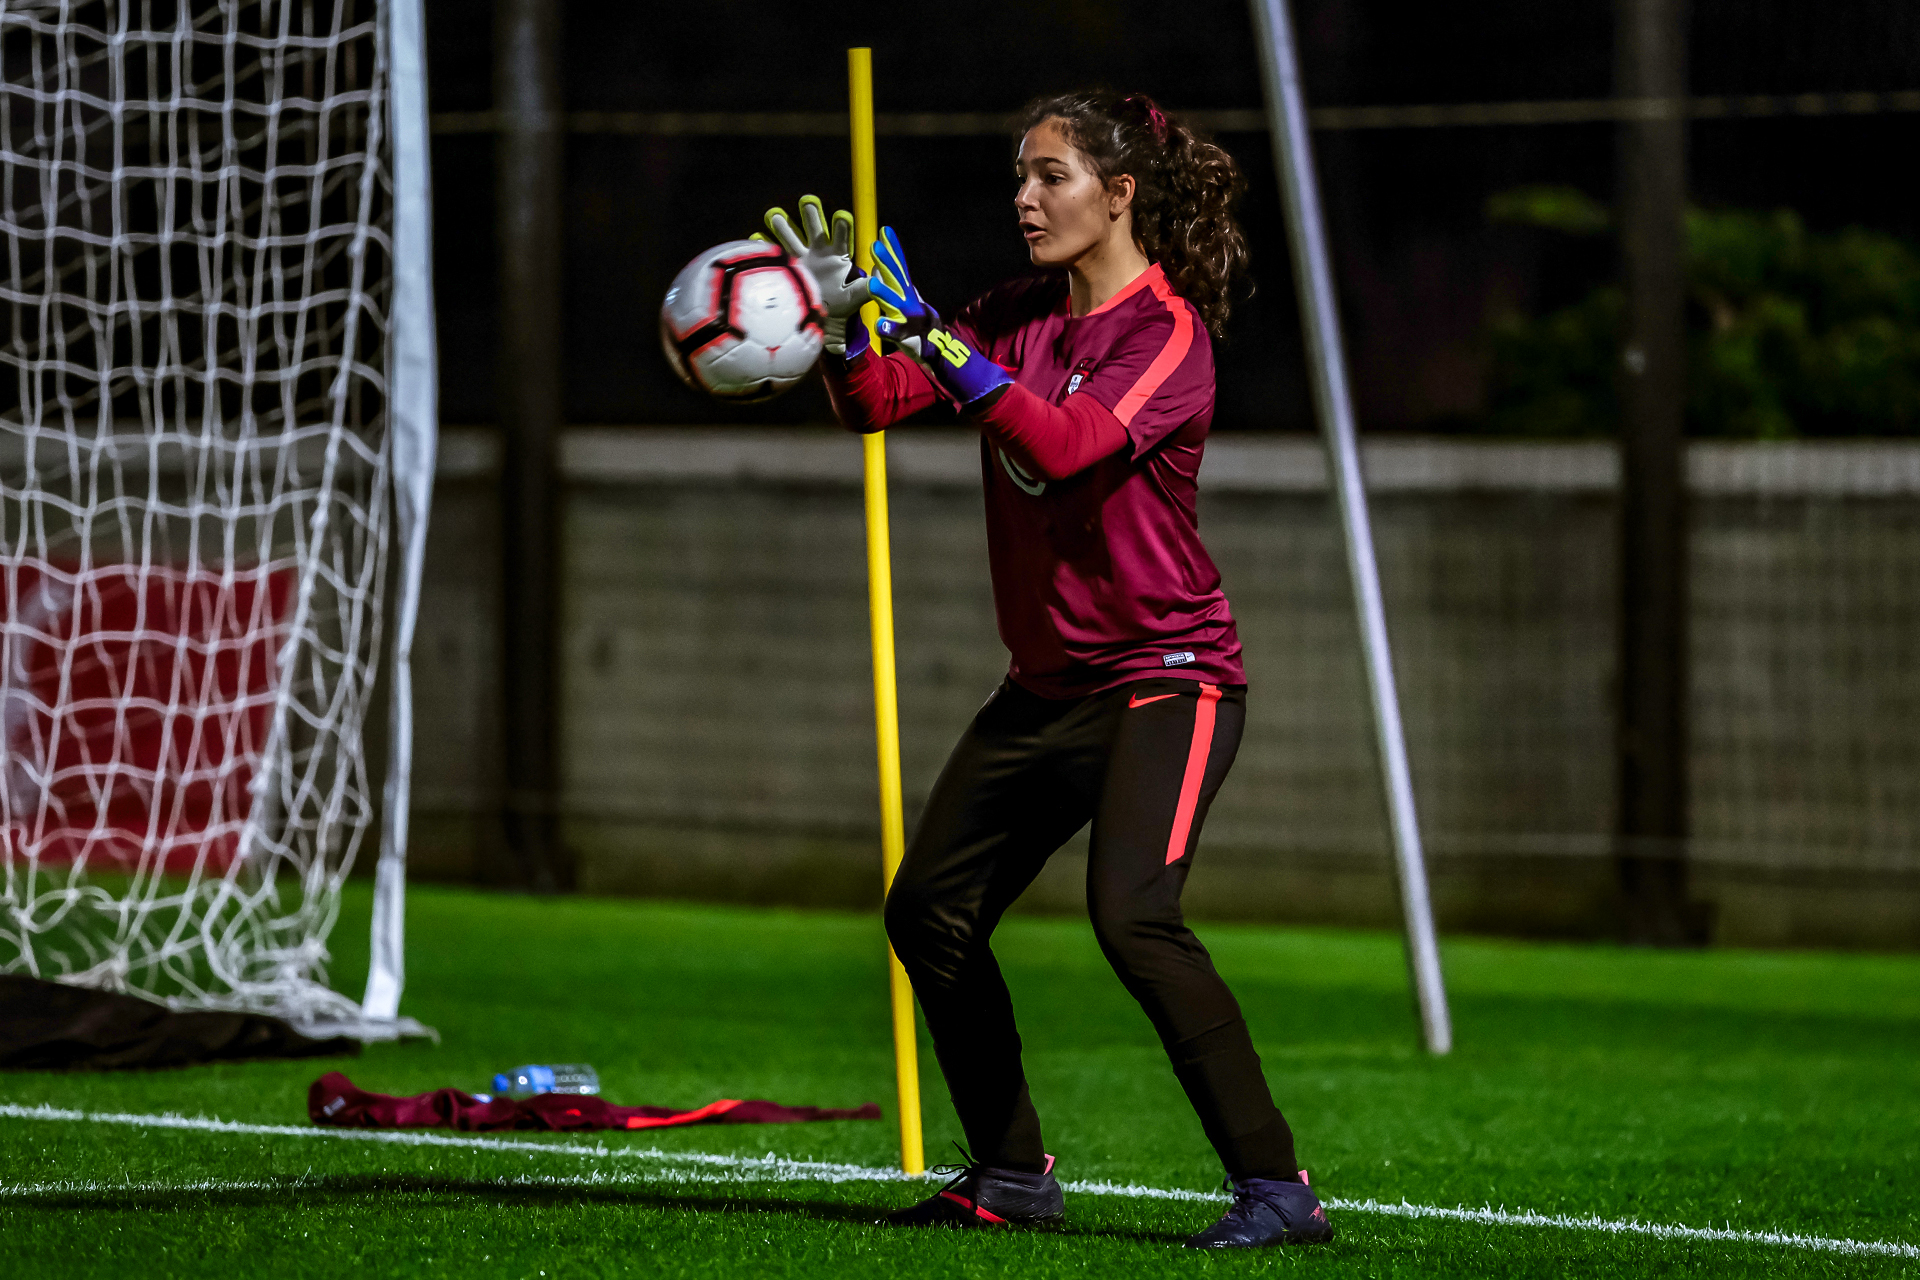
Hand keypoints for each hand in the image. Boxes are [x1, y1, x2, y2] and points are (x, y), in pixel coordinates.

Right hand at [761, 195, 870, 353]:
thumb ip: (865, 289)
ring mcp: (801, 257)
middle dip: (812, 213)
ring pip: (791, 235)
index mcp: (839, 254)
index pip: (842, 236)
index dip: (842, 226)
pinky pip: (775, 254)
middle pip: (815, 227)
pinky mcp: (788, 267)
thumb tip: (876, 282)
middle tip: (809, 201)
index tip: (842, 216)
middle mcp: (819, 250)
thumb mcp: (854, 298)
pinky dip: (765, 246)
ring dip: (783, 225)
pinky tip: (755, 239)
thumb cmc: (841, 305)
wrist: (821, 318)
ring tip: (774, 215)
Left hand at [869, 226, 1011, 406]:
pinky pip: (898, 334)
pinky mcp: (909, 338)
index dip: (894, 250)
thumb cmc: (919, 328)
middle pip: (897, 279)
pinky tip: (878, 326)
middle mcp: (910, 303)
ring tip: (871, 283)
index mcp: (908, 295)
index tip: (885, 231)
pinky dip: (890, 329)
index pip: (900, 268)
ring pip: (896, 304)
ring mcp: (910, 320)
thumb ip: (893, 287)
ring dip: (884, 293)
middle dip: (888, 262)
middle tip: (875, 245)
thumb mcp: (907, 304)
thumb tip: (878, 268)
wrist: (941, 353)